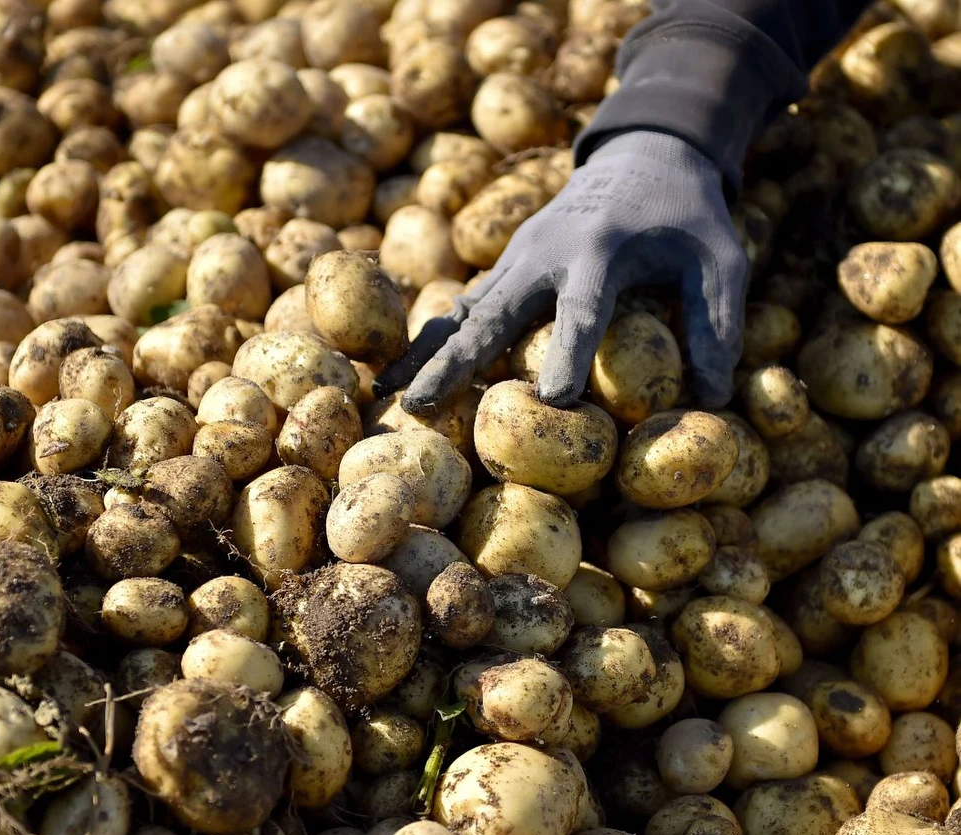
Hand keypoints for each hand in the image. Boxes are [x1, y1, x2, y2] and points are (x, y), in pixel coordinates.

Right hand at [375, 130, 749, 416]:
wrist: (638, 155)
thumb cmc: (685, 215)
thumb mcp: (720, 257)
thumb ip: (717, 321)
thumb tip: (715, 397)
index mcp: (600, 250)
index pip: (582, 309)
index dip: (569, 353)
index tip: (555, 400)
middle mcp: (544, 254)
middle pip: (492, 315)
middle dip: (456, 361)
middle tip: (420, 404)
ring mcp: (515, 259)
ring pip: (462, 313)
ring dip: (425, 353)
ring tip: (388, 395)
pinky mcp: (505, 267)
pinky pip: (464, 309)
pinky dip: (433, 341)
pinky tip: (401, 376)